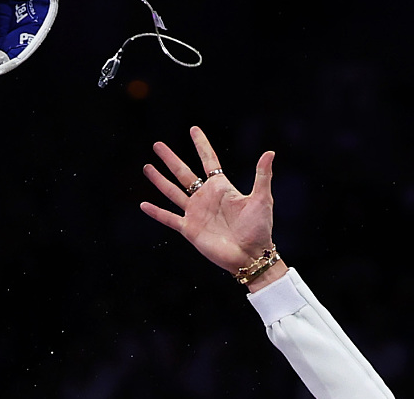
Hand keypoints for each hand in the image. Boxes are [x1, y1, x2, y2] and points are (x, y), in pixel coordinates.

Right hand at [140, 126, 280, 278]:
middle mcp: (205, 198)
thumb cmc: (259, 229)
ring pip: (172, 192)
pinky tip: (143, 205)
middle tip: (157, 144)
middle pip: (184, 173)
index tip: (194, 129)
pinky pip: (169, 218)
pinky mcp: (189, 229)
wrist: (251, 255)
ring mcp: (196, 213)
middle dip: (170, 159)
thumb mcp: (262, 199)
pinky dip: (156, 212)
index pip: (208, 161)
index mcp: (221, 188)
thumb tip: (270, 152)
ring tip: (147, 166)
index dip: (201, 145)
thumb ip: (262, 176)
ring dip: (159, 180)